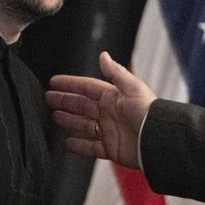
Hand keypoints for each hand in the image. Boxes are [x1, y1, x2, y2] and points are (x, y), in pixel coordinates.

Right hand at [46, 52, 156, 167]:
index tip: (54, 82)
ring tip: (54, 117)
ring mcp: (109, 131)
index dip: (70, 84)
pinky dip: (79, 146)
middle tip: (48, 98)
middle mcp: (109, 113)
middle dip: (65, 101)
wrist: (156, 139)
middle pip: (82, 105)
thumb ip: (116, 72)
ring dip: (69, 121)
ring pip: (83, 125)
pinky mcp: (111, 149)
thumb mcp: (131, 87)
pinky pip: (91, 147)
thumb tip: (104, 56)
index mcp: (113, 97)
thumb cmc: (147, 112)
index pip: (87, 87)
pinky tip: (67, 143)